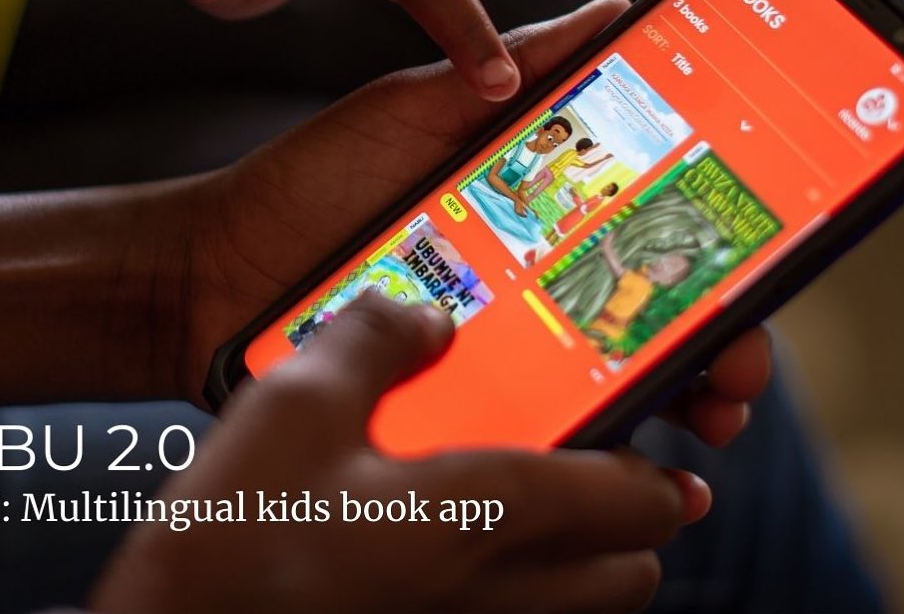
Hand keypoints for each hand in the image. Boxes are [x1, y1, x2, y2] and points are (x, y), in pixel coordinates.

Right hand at [90, 292, 705, 613]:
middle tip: (615, 476)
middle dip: (636, 529)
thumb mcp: (296, 399)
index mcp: (472, 518)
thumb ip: (374, 340)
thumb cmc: (232, 531)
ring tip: (544, 507)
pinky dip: (514, 586)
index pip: (618, 505)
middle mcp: (479, 591)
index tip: (671, 453)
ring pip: (566, 612)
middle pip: (618, 582)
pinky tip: (456, 543)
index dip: (659, 478)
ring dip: (582, 564)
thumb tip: (426, 318)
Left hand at [177, 0, 771, 448]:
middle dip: (711, 334)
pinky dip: (587, 436)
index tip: (750, 250)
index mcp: (526, 203)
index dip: (701, 238)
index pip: (637, 221)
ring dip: (671, 390)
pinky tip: (630, 445)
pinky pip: (533, 420)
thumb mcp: (413, 109)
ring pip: (603, 370)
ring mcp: (489, 340)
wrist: (215, 269)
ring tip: (712, 409)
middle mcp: (521, 274)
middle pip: (638, 307)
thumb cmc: (312, 179)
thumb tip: (612, 8)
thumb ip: (505, 65)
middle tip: (742, 360)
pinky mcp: (451, 395)